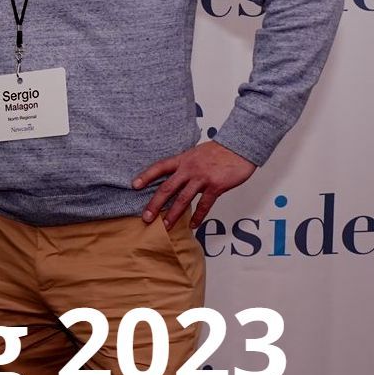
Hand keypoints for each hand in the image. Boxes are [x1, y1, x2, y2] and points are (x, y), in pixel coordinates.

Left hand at [133, 140, 256, 229]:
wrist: (239, 148)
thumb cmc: (219, 151)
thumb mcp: (196, 153)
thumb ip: (185, 164)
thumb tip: (175, 175)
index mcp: (183, 160)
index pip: (160, 167)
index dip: (146, 176)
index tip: (134, 185)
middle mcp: (189, 169)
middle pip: (167, 188)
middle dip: (155, 204)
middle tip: (146, 217)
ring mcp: (202, 178)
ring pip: (183, 199)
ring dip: (173, 214)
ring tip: (165, 226)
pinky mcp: (215, 186)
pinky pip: (204, 205)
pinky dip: (198, 216)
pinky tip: (192, 225)